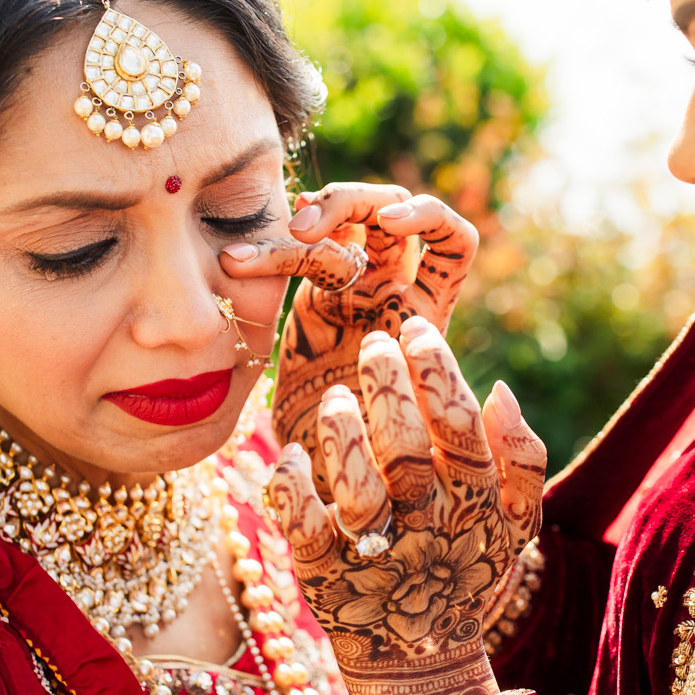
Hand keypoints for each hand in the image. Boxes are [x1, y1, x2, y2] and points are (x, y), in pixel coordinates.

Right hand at [220, 183, 477, 482]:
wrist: (318, 494)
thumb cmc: (373, 474)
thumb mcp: (411, 437)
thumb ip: (425, 399)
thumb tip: (456, 376)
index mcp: (426, 315)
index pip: (452, 242)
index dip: (431, 216)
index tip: (395, 222)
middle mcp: (390, 295)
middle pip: (387, 210)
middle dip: (353, 200)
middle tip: (310, 224)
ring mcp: (346, 294)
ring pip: (336, 223)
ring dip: (306, 218)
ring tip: (273, 240)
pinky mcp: (306, 303)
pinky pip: (293, 257)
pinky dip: (268, 251)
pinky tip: (238, 261)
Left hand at [262, 316, 544, 694]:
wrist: (422, 661)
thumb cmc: (465, 563)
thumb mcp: (514, 520)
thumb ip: (522, 458)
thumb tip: (501, 391)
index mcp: (474, 499)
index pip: (459, 424)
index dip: (437, 371)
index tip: (414, 328)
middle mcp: (427, 522)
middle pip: (408, 448)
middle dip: (388, 387)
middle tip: (373, 343)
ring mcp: (375, 550)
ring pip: (358, 490)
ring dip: (343, 436)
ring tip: (334, 399)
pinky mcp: (324, 573)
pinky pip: (302, 528)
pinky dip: (291, 490)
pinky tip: (290, 457)